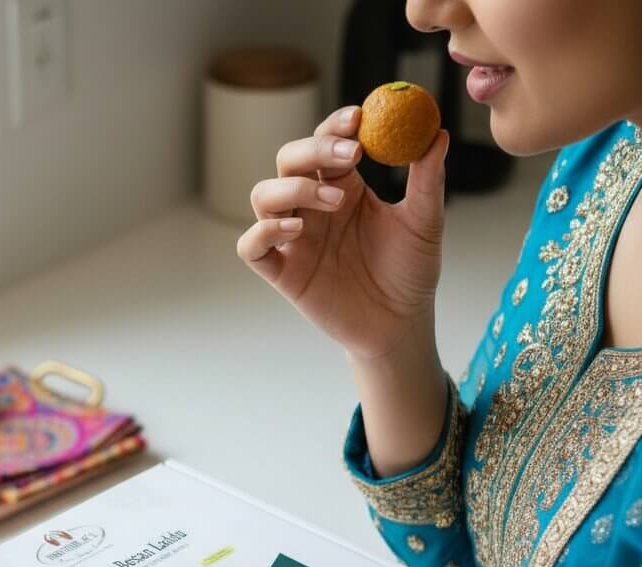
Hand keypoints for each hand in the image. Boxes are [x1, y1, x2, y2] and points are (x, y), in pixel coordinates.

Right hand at [236, 105, 449, 360]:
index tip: (358, 119)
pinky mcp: (282, 273)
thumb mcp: (424, 222)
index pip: (325, 143)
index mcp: (344, 187)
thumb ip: (427, 179)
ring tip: (333, 203)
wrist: (400, 324)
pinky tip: (295, 230)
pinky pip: (251, 246)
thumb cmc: (410, 272)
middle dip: (312, 150)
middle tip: (350, 157)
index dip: (334, 126)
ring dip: (291, 189)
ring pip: (262, 196)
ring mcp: (294, 240)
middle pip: (288, 161)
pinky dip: (263, 231)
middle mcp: (312, 209)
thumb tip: (438, 134)